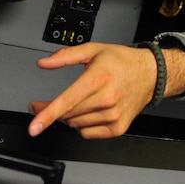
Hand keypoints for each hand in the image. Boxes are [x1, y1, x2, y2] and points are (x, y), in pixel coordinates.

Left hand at [27, 42, 184, 138]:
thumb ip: (66, 56)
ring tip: (76, 101)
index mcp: (98, 78)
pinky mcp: (117, 128)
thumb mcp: (93, 50)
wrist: (150, 74)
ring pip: (75, 124)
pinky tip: (88, 111)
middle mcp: (107, 99)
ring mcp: (113, 116)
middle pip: (68, 114)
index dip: (48, 114)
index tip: (34, 126)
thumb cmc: (123, 62)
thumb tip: (44, 62)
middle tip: (40, 105)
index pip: (68, 100)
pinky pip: (87, 133)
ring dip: (68, 116)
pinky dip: (81, 124)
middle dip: (50, 111)